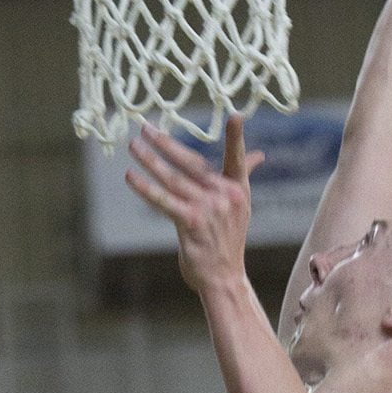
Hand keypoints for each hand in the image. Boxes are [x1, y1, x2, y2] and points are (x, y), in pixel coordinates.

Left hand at [126, 117, 264, 297]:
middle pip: (191, 162)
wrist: (224, 276)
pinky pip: (163, 201)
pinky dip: (145, 188)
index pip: (237, 158)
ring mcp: (208, 209)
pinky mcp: (190, 222)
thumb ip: (244, 175)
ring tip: (133, 146)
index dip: (236, 138)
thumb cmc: (228, 239)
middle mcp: (225, 195)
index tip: (235, 116)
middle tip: (145, 128)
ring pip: (173, 179)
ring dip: (150, 161)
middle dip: (166, 143)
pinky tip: (131, 177)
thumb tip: (260, 155)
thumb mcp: (241, 205)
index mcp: (238, 189)